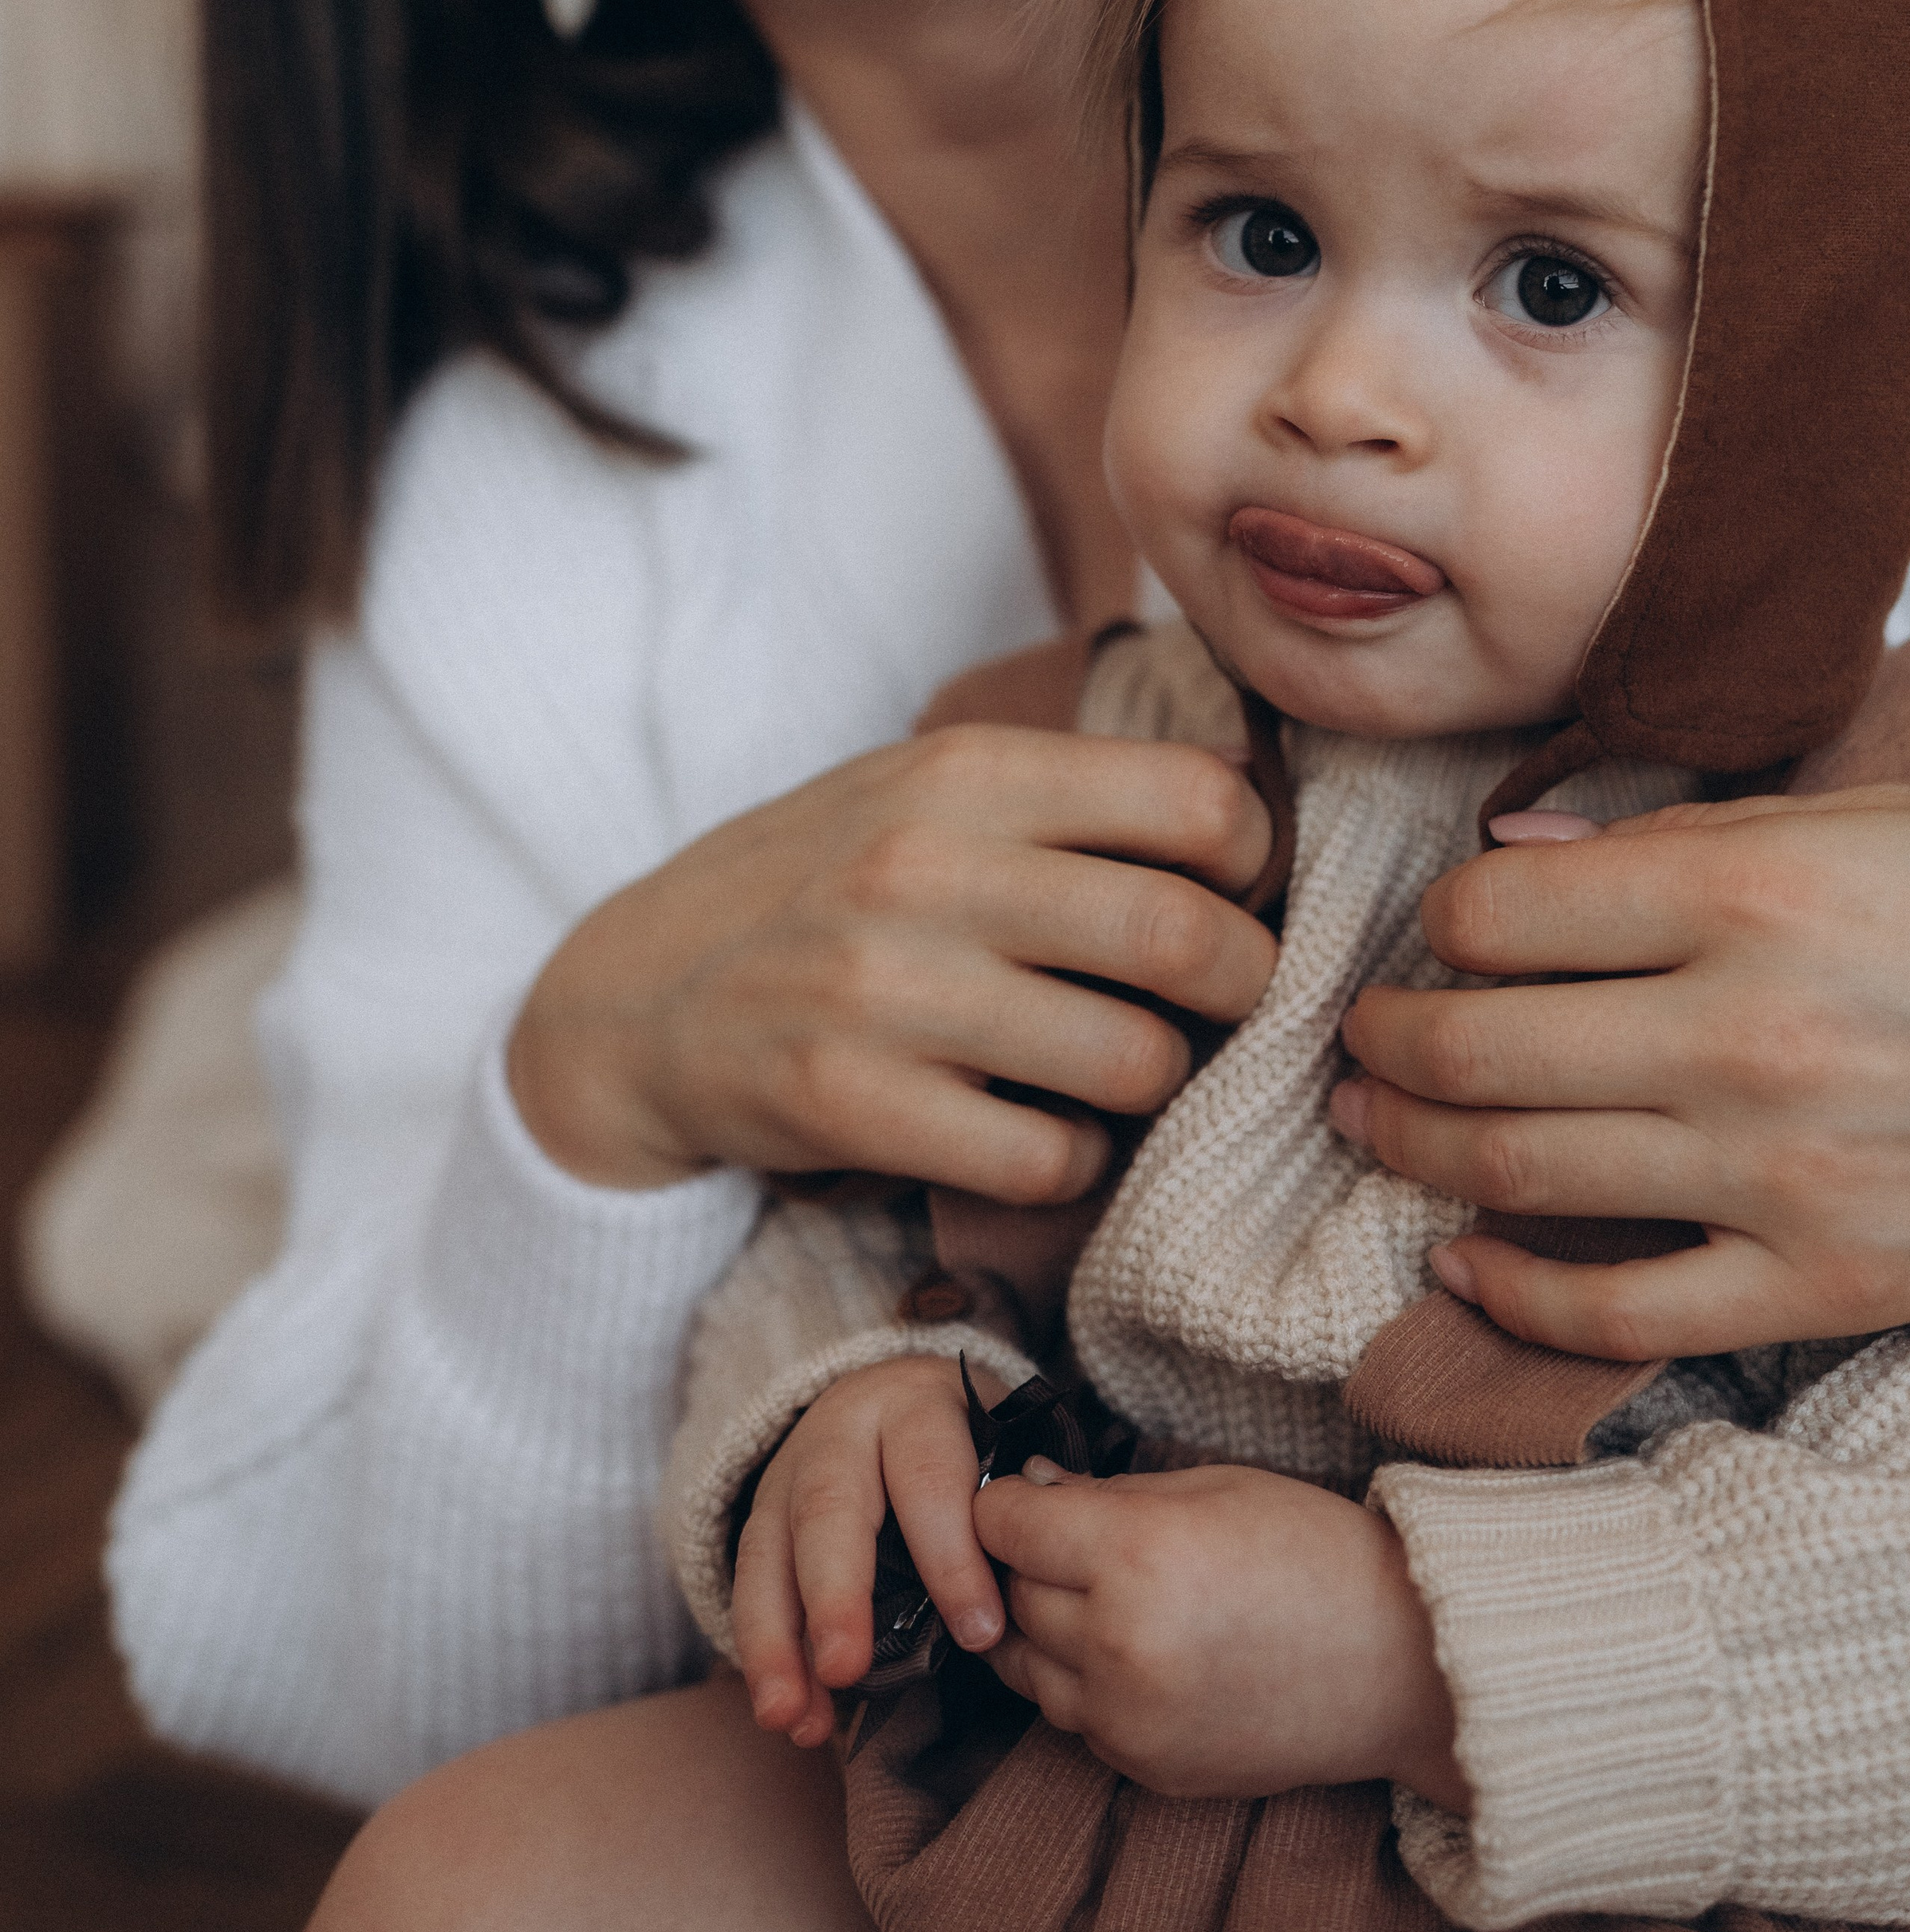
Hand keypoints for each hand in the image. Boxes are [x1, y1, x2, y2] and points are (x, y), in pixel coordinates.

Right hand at [507, 724, 1273, 1189]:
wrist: (633, 996)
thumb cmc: (820, 887)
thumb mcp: (924, 789)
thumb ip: (1069, 797)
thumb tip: (1253, 823)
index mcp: (963, 771)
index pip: (1196, 802)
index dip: (1252, 861)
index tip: (1232, 895)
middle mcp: (925, 869)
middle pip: (1183, 936)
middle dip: (1242, 984)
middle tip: (1221, 1002)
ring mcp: (884, 992)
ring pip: (1134, 1063)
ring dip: (1158, 1081)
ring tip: (1121, 1068)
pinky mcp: (853, 1106)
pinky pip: (1048, 1160)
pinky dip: (1076, 1160)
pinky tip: (1040, 1131)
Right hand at [730, 1357, 1004, 1748]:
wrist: (889, 1399)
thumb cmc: (964, 1448)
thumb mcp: (993, 1448)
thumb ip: (1008, 1511)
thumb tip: (1037, 1599)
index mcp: (915, 1406)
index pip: (931, 1473)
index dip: (952, 1553)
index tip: (980, 1633)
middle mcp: (841, 1433)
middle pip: (830, 1507)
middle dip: (835, 1593)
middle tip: (845, 1669)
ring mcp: (788, 1473)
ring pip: (769, 1551)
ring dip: (777, 1642)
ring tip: (792, 1717)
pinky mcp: (759, 1520)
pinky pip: (748, 1587)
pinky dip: (763, 1655)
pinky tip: (784, 1713)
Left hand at [975, 1461, 1466, 1807]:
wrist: (1399, 1661)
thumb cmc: (1312, 1551)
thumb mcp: (1208, 1485)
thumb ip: (1106, 1494)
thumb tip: (1028, 1492)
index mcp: (1135, 1555)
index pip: (1004, 1525)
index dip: (1006, 1502)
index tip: (1024, 1496)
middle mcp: (1119, 1644)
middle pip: (1010, 1595)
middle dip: (1027, 1561)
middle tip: (1067, 1540)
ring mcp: (1130, 1720)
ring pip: (1027, 1666)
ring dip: (1045, 1628)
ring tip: (1100, 1597)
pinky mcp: (1147, 1768)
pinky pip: (1074, 1719)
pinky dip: (1083, 1683)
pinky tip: (1134, 1651)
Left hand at [1334, 787, 1909, 1354]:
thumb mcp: (1862, 821)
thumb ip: (1677, 836)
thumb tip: (1515, 860)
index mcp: (1748, 893)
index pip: (1495, 917)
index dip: (1437, 929)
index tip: (1438, 942)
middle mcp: (1745, 1035)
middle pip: (1478, 1049)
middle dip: (1386, 1045)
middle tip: (1359, 1042)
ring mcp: (1781, 1175)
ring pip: (1520, 1174)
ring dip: (1412, 1151)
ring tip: (1374, 1124)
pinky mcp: (1825, 1287)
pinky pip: (1620, 1315)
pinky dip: (1513, 1295)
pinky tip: (1459, 1262)